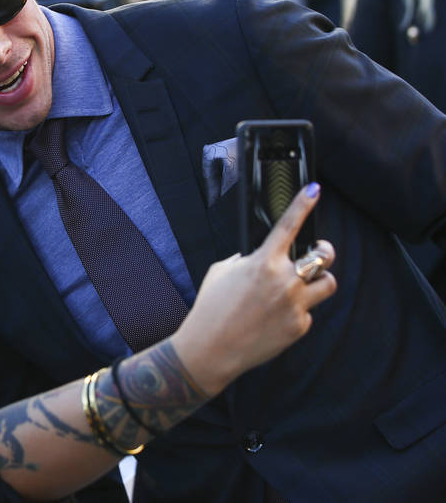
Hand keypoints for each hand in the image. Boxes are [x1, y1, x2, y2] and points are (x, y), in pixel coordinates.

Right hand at [172, 184, 335, 395]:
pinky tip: (274, 320)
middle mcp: (284, 280)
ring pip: (327, 285)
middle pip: (323, 258)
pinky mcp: (299, 326)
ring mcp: (295, 304)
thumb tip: (260, 259)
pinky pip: (307, 312)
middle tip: (319, 252)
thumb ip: (246, 261)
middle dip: (324, 252)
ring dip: (317, 283)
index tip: (314, 190)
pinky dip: (295, 312)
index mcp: (262, 262)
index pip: (288, 226)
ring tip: (299, 289)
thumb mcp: (221, 272)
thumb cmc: (211, 307)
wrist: (212, 348)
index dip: (303, 204)